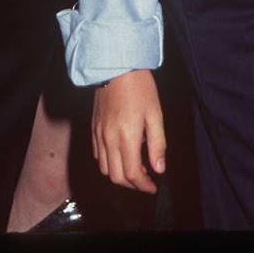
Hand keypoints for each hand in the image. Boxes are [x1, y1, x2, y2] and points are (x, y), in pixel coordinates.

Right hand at [92, 70, 166, 193]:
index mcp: (127, 137)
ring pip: (104, 169)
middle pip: (116, 177)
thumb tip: (159, 168)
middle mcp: (109, 140)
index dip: (143, 186)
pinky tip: (119, 155)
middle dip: (132, 185)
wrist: (115, 65)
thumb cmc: (139, 87)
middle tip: (145, 181)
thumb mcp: (155, 113)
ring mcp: (99, 134)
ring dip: (119, 175)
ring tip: (134, 168)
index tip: (153, 187)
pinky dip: (107, 163)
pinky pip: (97, 155)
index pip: (132, 174)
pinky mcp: (93, 128)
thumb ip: (157, 143)